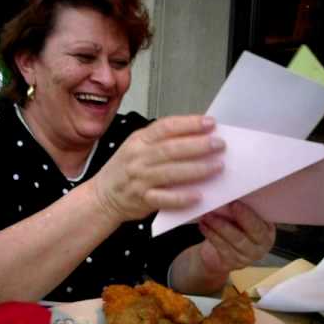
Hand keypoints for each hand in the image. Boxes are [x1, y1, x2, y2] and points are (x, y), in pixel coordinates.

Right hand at [92, 115, 224, 221]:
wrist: (103, 196)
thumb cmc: (124, 170)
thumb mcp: (136, 147)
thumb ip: (160, 141)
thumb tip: (197, 135)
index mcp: (139, 140)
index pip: (165, 127)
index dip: (189, 123)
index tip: (210, 123)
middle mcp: (138, 157)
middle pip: (171, 149)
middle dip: (198, 145)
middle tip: (220, 144)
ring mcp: (139, 179)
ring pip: (170, 172)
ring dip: (196, 169)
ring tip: (218, 166)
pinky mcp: (142, 200)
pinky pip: (164, 199)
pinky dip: (182, 198)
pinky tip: (199, 195)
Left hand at [198, 201, 275, 274]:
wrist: (217, 253)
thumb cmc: (232, 228)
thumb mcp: (239, 218)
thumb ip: (240, 208)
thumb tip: (231, 193)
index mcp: (268, 229)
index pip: (262, 221)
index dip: (249, 213)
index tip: (235, 202)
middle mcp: (262, 244)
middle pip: (252, 231)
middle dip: (239, 217)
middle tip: (221, 207)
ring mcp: (249, 256)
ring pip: (236, 240)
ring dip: (219, 226)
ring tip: (207, 215)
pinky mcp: (233, 263)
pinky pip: (223, 247)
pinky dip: (211, 234)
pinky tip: (203, 225)